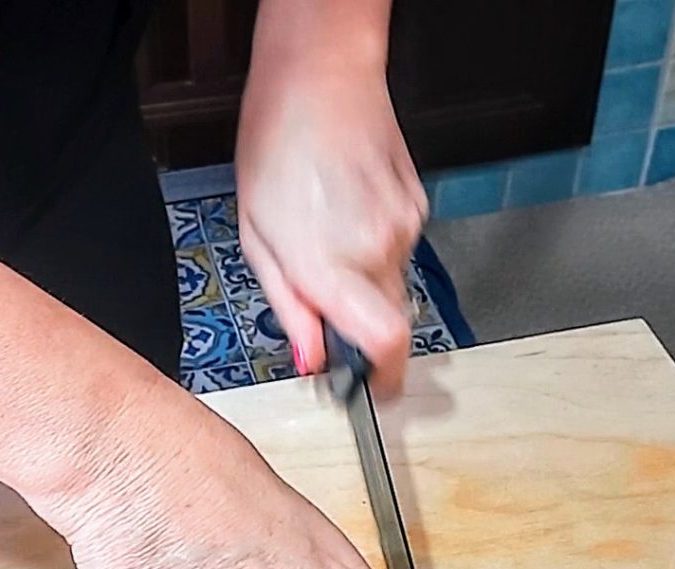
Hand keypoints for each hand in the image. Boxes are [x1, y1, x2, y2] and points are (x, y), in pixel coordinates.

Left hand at [236, 49, 426, 393]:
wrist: (320, 73)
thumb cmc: (275, 147)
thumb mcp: (257, 237)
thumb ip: (288, 304)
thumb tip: (311, 357)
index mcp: (327, 262)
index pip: (383, 343)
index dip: (382, 378)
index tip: (371, 390)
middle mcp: (376, 249)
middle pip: (389, 323)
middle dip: (360, 328)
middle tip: (324, 306)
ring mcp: (405, 226)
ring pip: (392, 287)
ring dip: (362, 284)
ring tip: (326, 238)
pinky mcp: (418, 207)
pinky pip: (398, 252)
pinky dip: (373, 251)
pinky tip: (345, 216)